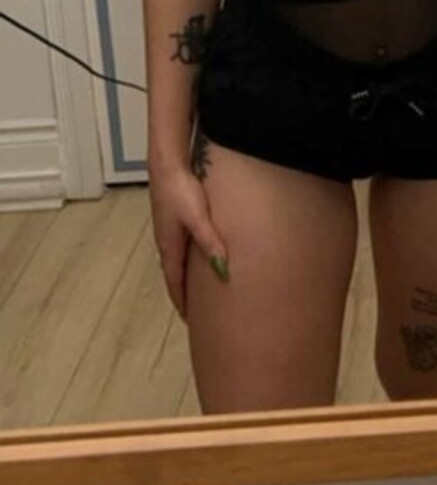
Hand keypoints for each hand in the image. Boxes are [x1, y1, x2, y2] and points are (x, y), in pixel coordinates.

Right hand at [149, 161, 229, 320]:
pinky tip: (198, 254)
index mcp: (169, 247)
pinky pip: (180, 248)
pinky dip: (187, 260)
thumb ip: (210, 243)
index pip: (175, 284)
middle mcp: (166, 242)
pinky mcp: (172, 218)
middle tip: (198, 311)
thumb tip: (222, 271)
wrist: (166, 163)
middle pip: (175, 275)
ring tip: (199, 289)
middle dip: (184, 294)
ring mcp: (167, 230)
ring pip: (177, 261)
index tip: (191, 322)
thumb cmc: (182, 190)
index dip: (182, 303)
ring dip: (185, 277)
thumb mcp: (198, 218)